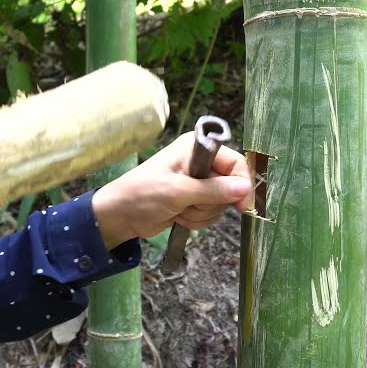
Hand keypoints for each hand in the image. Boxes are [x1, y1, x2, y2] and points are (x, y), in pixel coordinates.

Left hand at [90, 132, 251, 248]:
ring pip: (220, 203)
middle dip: (210, 203)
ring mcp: (197, 182)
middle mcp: (200, 162)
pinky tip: (179, 216)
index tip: (242, 207)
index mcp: (196, 148)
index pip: (234, 162)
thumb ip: (214, 190)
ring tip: (179, 210)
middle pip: (230, 186)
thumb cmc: (143, 194)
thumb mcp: (179, 191)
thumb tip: (246, 188)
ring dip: (201, 213)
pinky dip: (196, 219)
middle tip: (189, 203)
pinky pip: (210, 213)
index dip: (241, 184)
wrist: (121, 215)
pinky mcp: (193, 200)